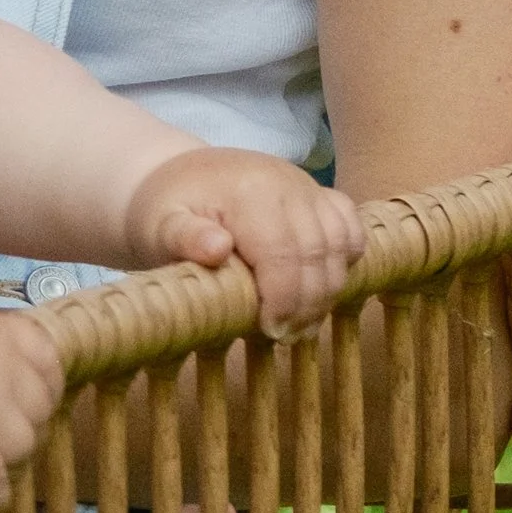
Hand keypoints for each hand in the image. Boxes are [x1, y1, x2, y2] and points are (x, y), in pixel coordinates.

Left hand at [126, 146, 367, 335]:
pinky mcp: (318, 193)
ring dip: (329, 289)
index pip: (282, 254)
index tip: (271, 332)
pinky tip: (324, 285)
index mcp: (249, 191)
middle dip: (308, 304)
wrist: (175, 175)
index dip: (283, 300)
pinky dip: (346, 258)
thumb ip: (185, 237)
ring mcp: (306, 186)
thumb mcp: (160, 226)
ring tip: (304, 322)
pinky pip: (350, 226)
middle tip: (288, 337)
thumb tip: (217, 248)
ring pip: (340, 244)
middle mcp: (286, 183)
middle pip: (317, 254)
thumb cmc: (165, 209)